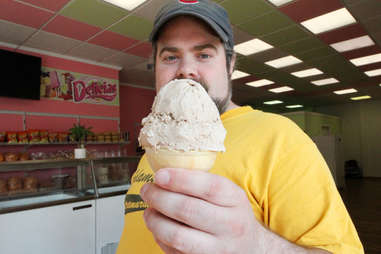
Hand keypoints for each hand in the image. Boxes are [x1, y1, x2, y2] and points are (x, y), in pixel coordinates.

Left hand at [140, 167, 264, 253]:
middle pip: (188, 210)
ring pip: (178, 235)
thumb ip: (203, 183)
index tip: (159, 175)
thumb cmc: (231, 215)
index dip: (179, 179)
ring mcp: (218, 249)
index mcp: (236, 200)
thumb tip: (165, 172)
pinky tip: (158, 229)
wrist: (250, 248)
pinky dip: (160, 239)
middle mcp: (231, 226)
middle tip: (147, 191)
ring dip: (156, 221)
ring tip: (149, 211)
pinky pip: (175, 252)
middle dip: (160, 198)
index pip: (208, 187)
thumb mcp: (228, 194)